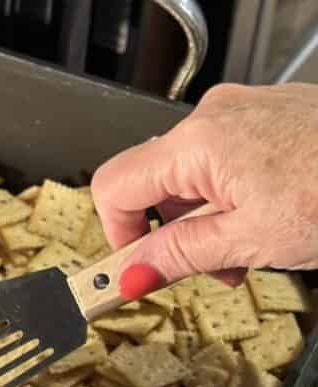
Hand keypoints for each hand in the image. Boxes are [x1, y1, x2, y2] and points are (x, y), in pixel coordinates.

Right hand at [90, 82, 317, 296]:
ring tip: (247, 252)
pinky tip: (268, 222)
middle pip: (154, 183)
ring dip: (205, 222)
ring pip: (192, 177)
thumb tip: (129, 274)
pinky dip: (233, 200)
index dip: (118, 234)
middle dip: (171, 233)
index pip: (115, 187)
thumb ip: (178, 256)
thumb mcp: (251, 240)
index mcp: (198, 142)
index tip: (132, 269)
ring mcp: (245, 112)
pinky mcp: (271, 118)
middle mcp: (214, 116)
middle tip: (204, 272)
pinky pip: (226, 162)